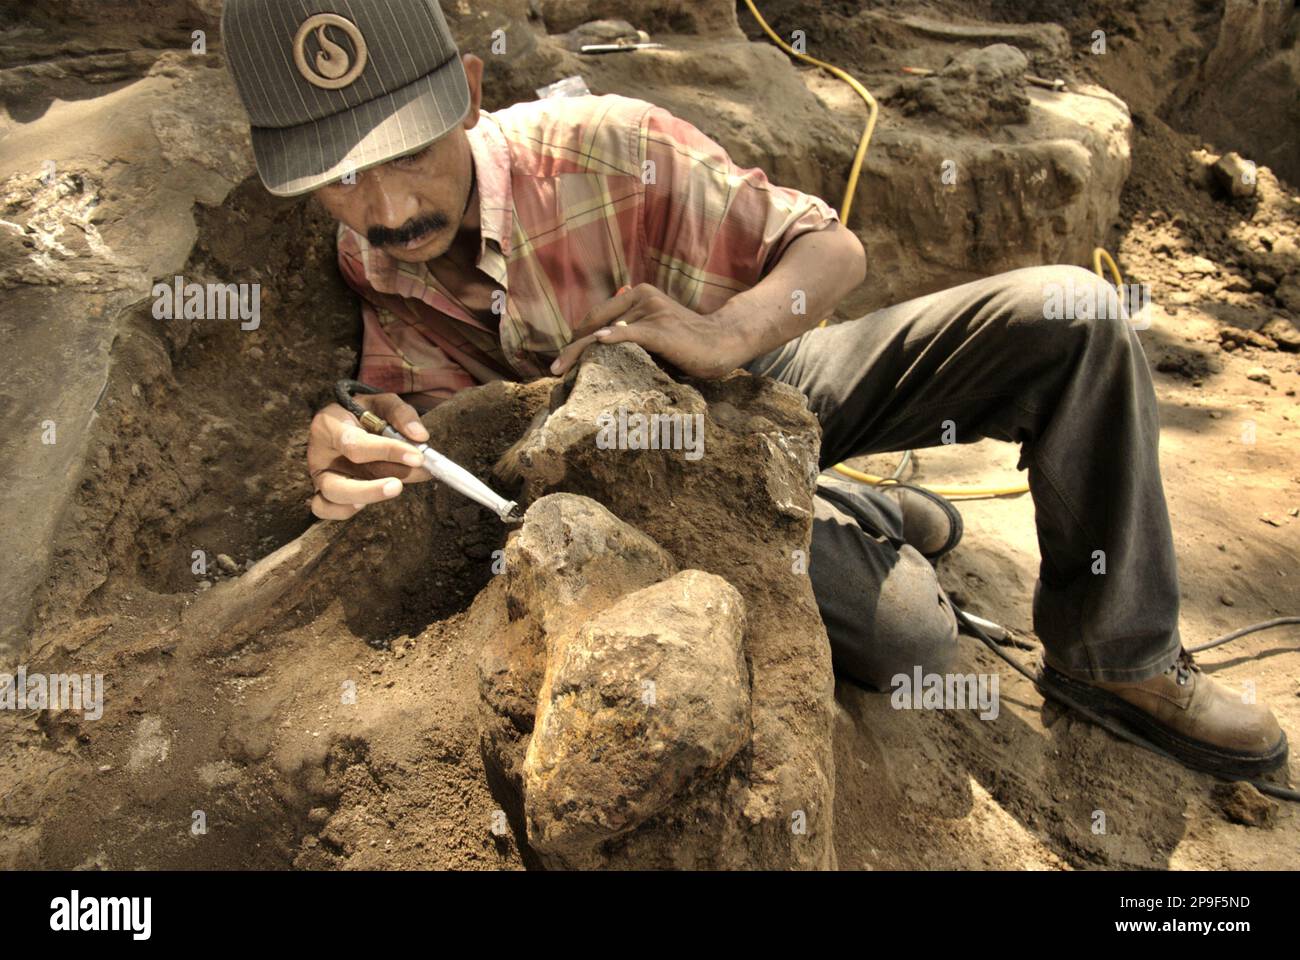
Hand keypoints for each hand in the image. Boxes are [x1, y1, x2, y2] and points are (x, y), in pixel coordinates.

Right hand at [306, 393, 432, 519]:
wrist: (349, 419)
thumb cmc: (366, 412)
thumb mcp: (383, 403)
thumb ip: (402, 415)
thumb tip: (420, 437)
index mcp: (329, 424)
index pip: (356, 444)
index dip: (388, 452)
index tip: (418, 457)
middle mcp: (319, 453)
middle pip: (337, 483)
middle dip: (371, 489)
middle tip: (399, 486)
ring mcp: (320, 474)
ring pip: (333, 499)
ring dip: (366, 498)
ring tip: (394, 487)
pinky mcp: (323, 490)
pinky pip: (326, 509)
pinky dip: (346, 510)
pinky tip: (372, 499)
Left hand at [549, 283, 744, 378]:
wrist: (721, 343)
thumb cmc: (687, 342)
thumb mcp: (656, 327)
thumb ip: (632, 328)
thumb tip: (601, 337)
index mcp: (639, 294)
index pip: (597, 315)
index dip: (577, 337)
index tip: (564, 358)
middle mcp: (642, 297)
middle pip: (594, 322)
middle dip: (571, 346)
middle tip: (555, 369)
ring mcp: (651, 311)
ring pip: (604, 332)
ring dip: (580, 353)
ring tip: (561, 371)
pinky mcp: (660, 329)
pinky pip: (628, 334)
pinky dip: (610, 340)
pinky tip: (595, 346)